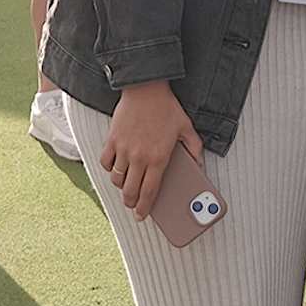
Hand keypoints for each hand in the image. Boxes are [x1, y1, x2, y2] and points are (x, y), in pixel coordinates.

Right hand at [98, 80, 202, 220]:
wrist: (146, 89)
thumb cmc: (167, 108)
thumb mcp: (187, 127)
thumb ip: (195, 148)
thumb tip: (200, 164)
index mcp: (159, 158)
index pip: (150, 191)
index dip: (144, 207)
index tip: (141, 216)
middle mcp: (139, 157)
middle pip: (130, 191)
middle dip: (131, 203)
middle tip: (132, 205)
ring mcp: (123, 150)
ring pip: (117, 179)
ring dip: (121, 186)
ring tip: (126, 186)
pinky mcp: (111, 141)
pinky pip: (106, 163)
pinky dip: (109, 169)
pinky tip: (116, 169)